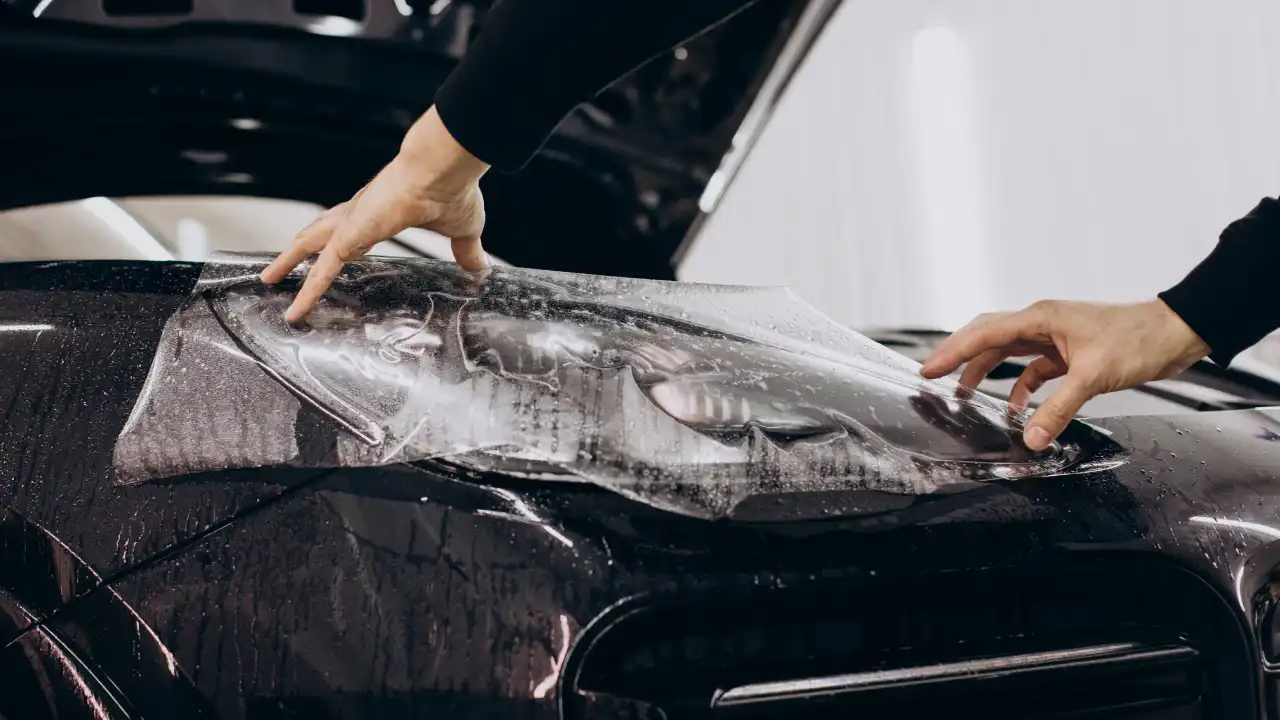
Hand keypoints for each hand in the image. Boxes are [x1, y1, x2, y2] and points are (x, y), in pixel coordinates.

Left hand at [261, 106, 490, 321]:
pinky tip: (296, 310)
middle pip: (320, 233)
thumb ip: (466, 250)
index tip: (334, 252)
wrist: (442, 170)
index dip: (340, 240)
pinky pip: (321, 271)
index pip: (352, 228)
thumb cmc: (451, 190)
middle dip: (300, 249)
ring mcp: (350, 223)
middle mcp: (360, 213)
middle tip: (282, 263)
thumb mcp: (461, 230)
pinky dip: (308, 291)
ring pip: (310, 246)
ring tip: (270, 278)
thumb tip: (480, 268)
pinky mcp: (349, 236)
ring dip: (288, 262)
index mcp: (382, 211)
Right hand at [920, 299, 1210, 450]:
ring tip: (966, 394)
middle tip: (934, 376)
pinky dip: (1023, 386)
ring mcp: (1056, 336)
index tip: (929, 369)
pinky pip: (1035, 368)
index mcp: (1041, 318)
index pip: (984, 333)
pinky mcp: (1071, 351)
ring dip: (988, 372)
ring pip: (1009, 352)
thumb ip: (1058, 409)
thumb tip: (1032, 438)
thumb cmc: (1138, 340)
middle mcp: (1043, 323)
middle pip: (989, 337)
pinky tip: (1020, 407)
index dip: (953, 352)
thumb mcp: (1093, 377)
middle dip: (960, 356)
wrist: (1177, 332)